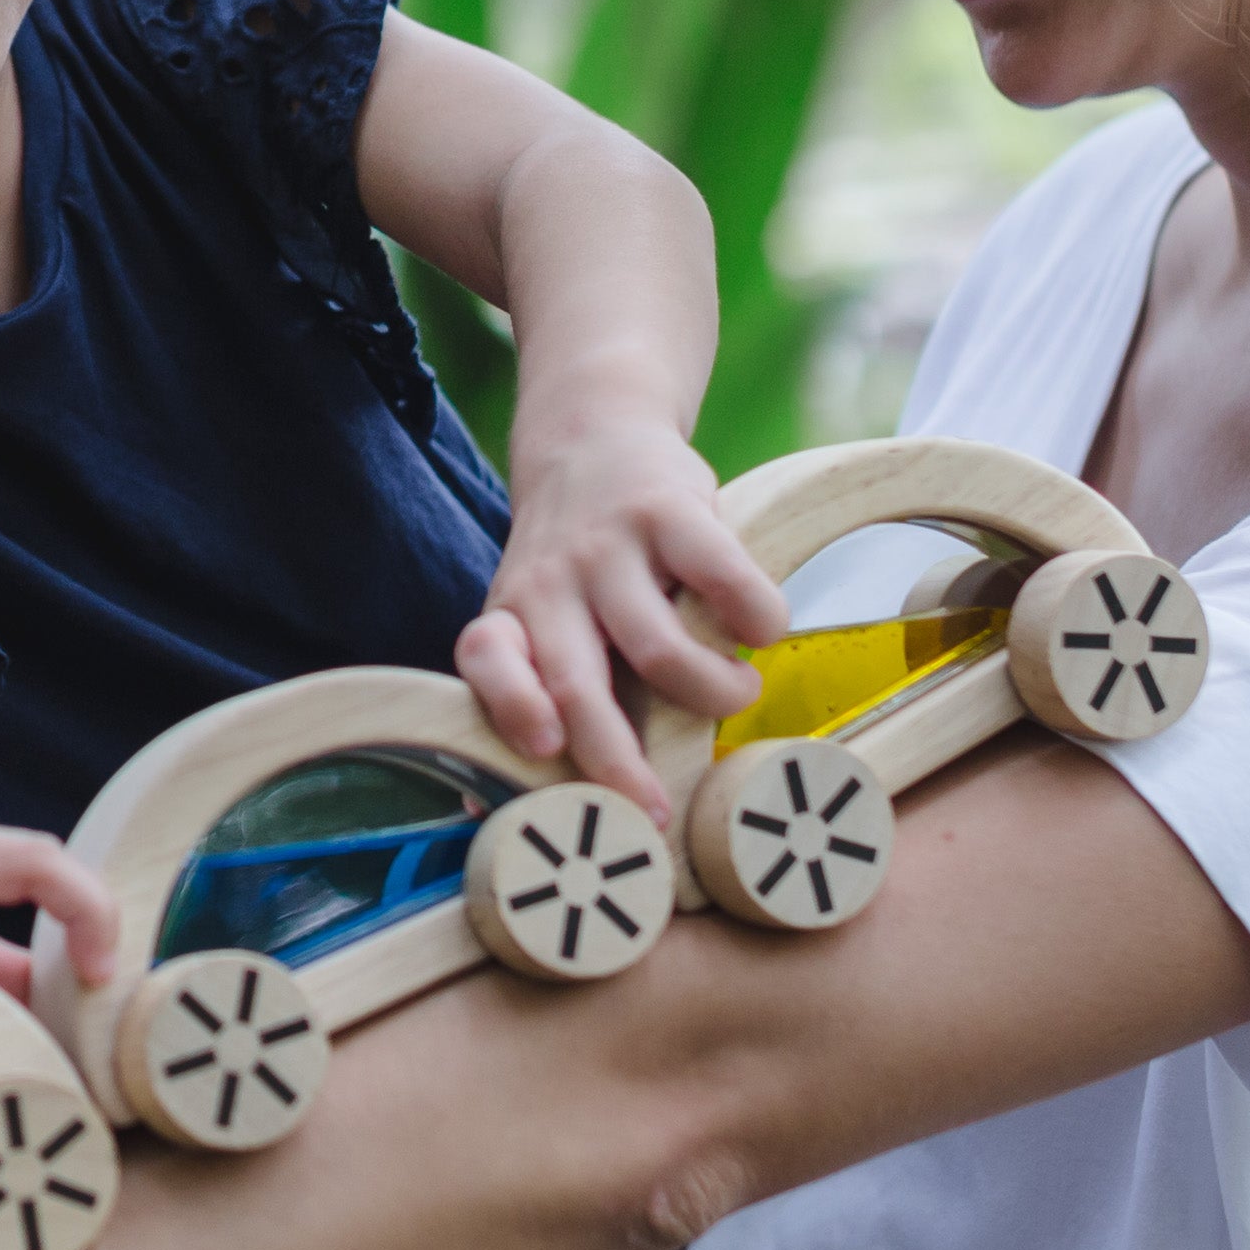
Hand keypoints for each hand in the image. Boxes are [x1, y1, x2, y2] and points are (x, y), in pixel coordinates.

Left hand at [459, 408, 785, 803]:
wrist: (592, 437)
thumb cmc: (574, 564)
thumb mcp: (535, 617)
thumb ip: (534, 696)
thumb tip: (493, 813)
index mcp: (512, 617)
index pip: (485, 660)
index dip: (512, 708)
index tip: (547, 751)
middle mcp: (550, 584)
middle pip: (577, 685)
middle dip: (618, 761)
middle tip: (660, 811)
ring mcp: (609, 546)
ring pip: (661, 648)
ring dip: (714, 693)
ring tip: (736, 692)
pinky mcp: (669, 509)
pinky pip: (725, 580)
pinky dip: (759, 619)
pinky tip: (764, 630)